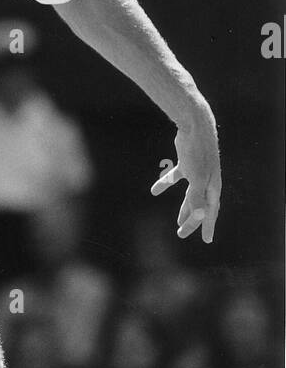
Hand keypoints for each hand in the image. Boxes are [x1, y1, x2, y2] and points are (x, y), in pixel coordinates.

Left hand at [150, 106, 221, 242]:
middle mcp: (207, 181)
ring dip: (184, 208)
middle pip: (201, 206)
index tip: (207, 240)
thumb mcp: (197, 178)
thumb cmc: (198, 153)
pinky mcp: (186, 163)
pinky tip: (154, 191)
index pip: (211, 211)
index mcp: (213, 186)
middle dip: (193, 221)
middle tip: (183, 234)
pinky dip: (166, 184)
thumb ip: (197, 197)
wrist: (195, 127)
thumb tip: (200, 215)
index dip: (208, 226)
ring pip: (190, 195)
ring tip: (178, 222)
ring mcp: (197, 172)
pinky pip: (176, 178)